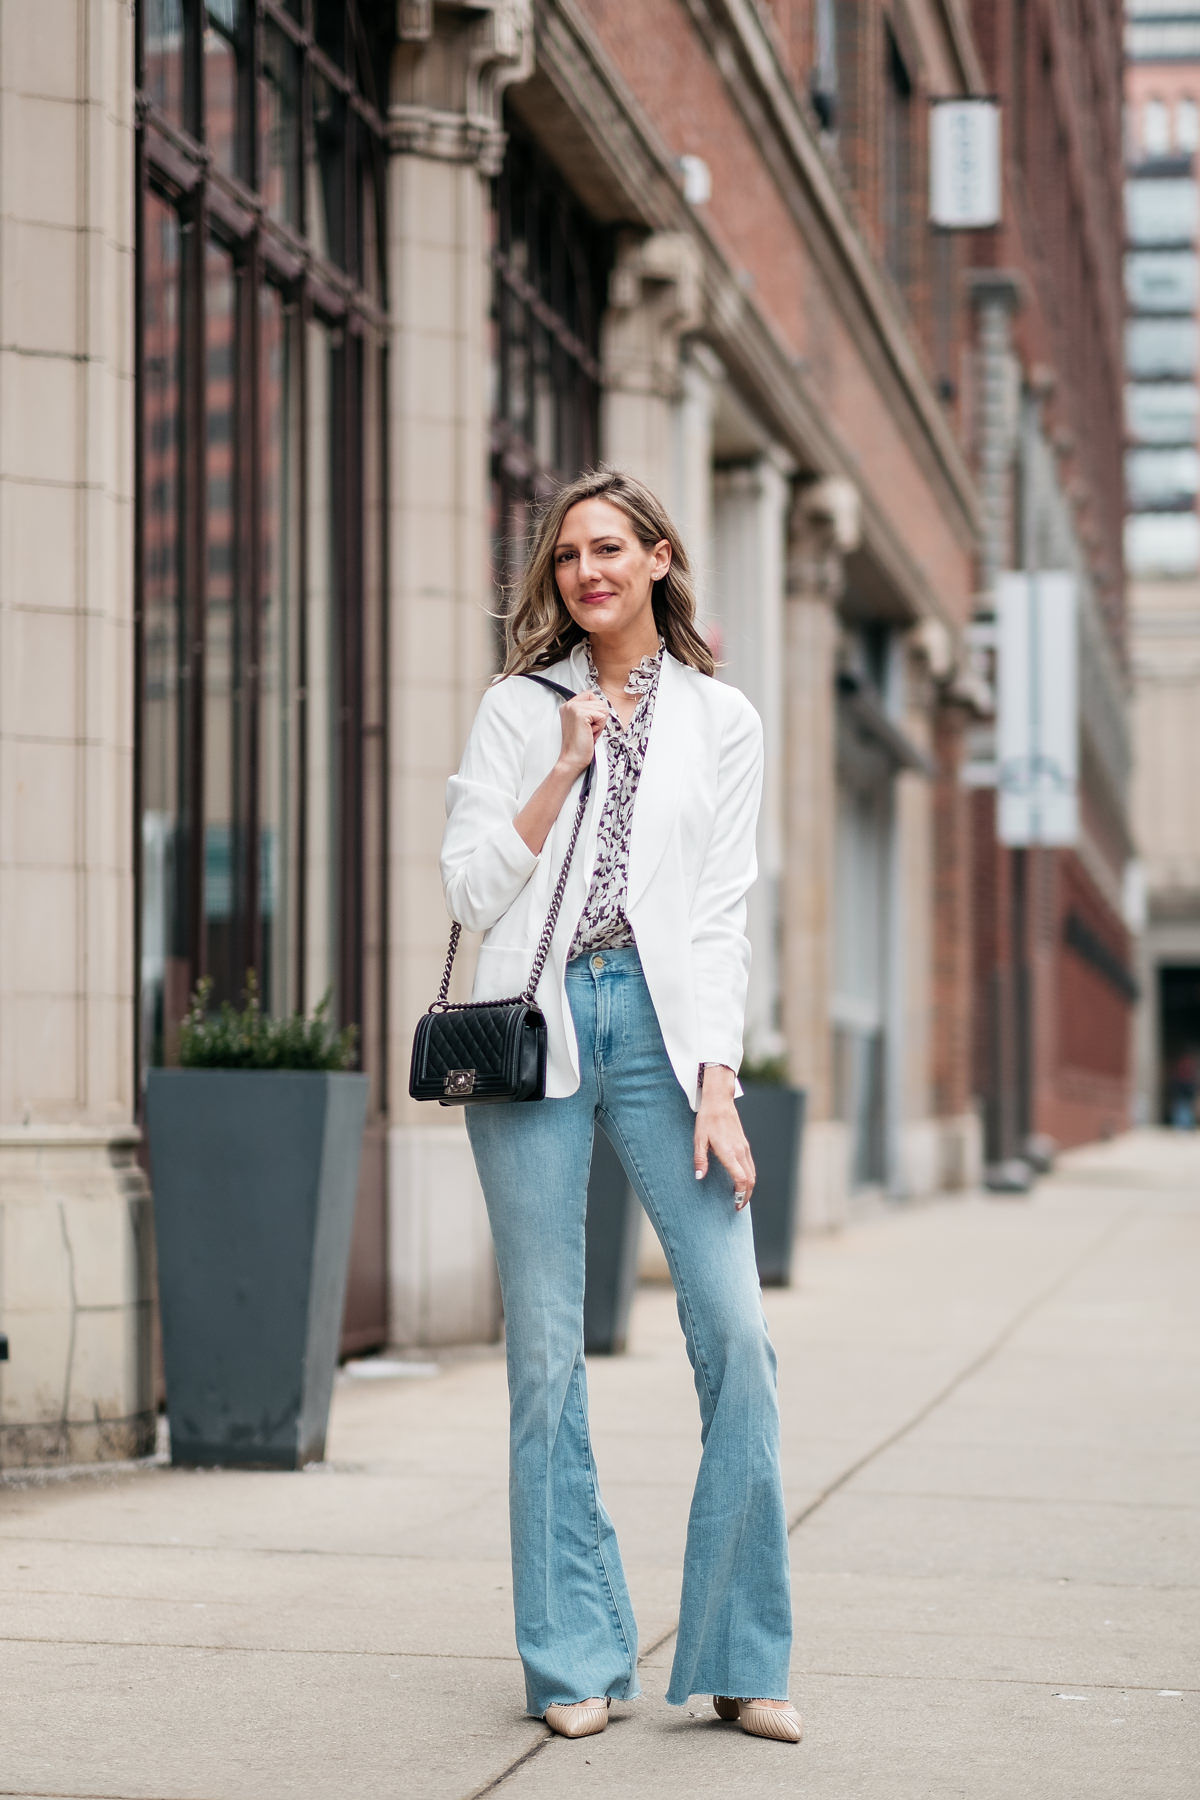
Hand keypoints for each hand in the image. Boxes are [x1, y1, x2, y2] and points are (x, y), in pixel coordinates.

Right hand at [556, 690, 606, 775]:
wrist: (572, 759)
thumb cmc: (579, 746)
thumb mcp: (584, 724)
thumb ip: (590, 711)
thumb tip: (603, 705)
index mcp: (568, 706)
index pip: (591, 695)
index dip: (596, 710)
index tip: (588, 724)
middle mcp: (569, 705)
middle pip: (599, 701)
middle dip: (599, 718)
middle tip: (588, 731)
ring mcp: (574, 708)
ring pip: (602, 708)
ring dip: (599, 723)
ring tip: (588, 732)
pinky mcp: (580, 714)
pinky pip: (602, 716)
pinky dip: (599, 727)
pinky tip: (589, 734)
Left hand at [694, 1065, 754, 1208]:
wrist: (719, 1101)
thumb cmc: (707, 1120)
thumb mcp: (698, 1140)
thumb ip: (700, 1159)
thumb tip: (699, 1177)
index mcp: (729, 1152)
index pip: (741, 1179)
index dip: (741, 1194)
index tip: (735, 1205)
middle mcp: (740, 1152)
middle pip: (751, 1180)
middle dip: (747, 1196)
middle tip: (738, 1206)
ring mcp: (744, 1148)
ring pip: (753, 1173)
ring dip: (749, 1187)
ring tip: (740, 1197)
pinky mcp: (744, 1145)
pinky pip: (751, 1165)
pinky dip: (749, 1177)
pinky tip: (741, 1181)